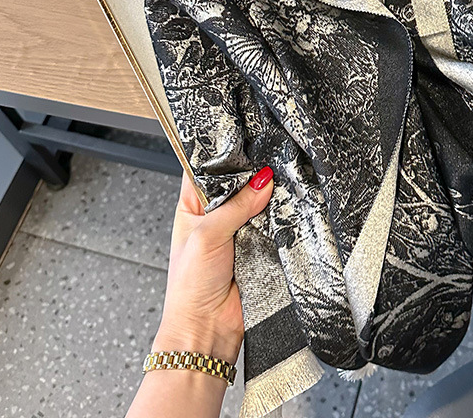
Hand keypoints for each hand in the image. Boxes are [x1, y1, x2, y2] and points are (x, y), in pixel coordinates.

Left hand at [153, 167, 273, 364]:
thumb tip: (262, 182)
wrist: (207, 329)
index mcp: (192, 205)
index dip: (222, 156)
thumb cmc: (190, 287)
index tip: (243, 143)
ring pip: (259, 203)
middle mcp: (216, 215)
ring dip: (268, 200)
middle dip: (253, 177)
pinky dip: (280, 221)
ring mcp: (239, 230)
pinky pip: (274, 226)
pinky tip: (283, 215)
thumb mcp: (207, 235)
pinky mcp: (259, 246)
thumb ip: (235, 206)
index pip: (206, 169)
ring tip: (276, 192)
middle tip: (267, 168)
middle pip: (239, 183)